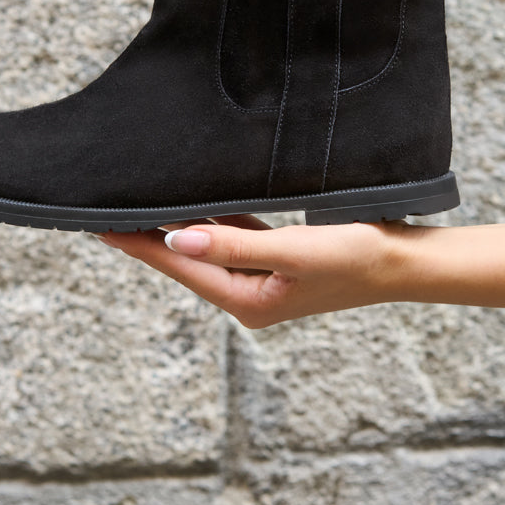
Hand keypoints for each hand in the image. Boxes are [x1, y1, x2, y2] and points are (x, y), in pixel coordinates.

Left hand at [99, 216, 425, 328]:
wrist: (404, 262)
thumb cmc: (356, 257)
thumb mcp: (293, 251)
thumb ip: (234, 244)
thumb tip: (176, 238)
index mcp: (247, 301)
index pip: (180, 265)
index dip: (139, 245)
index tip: (99, 225)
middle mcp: (248, 294)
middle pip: (186, 259)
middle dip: (148, 236)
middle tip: (105, 208)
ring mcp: (262, 278)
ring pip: (207, 248)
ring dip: (176, 228)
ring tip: (137, 203)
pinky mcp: (277, 260)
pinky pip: (232, 238)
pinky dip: (209, 222)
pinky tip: (191, 204)